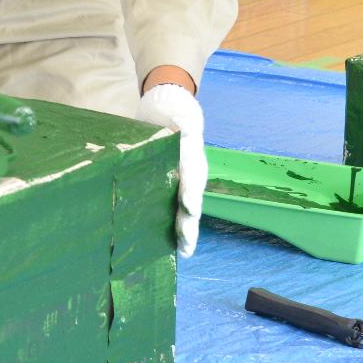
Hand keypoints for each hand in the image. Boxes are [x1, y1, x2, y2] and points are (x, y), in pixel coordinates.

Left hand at [135, 82, 206, 257]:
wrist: (170, 111)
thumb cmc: (173, 112)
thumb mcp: (178, 114)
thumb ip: (182, 124)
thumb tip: (185, 131)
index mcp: (190, 158)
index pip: (191, 177)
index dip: (190, 193)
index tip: (188, 208)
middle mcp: (191, 174)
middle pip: (192, 201)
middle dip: (189, 222)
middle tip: (187, 243)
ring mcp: (184, 183)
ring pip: (187, 211)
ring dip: (186, 231)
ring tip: (185, 251)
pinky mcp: (173, 189)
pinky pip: (176, 211)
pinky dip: (176, 228)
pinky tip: (173, 247)